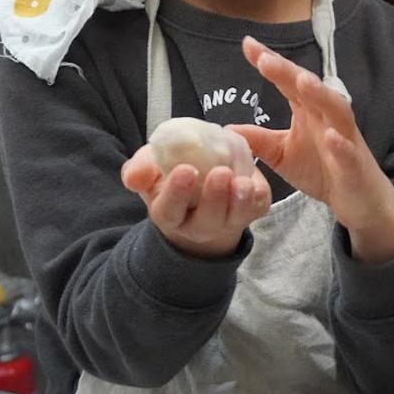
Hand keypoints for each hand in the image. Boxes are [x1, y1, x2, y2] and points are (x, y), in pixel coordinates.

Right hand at [122, 144, 271, 258]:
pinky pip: (257, 210)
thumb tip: (134, 178)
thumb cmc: (171, 176)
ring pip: (234, 218)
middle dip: (214, 197)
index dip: (177, 192)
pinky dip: (259, 198)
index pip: (169, 209)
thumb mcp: (151, 169)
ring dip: (240, 200)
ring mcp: (226, 221)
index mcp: (169, 213)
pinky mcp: (250, 212)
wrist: (199, 190)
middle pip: (206, 220)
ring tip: (242, 180)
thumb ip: (140, 169)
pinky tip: (256, 182)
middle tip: (220, 172)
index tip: (185, 169)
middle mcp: (197, 224)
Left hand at [232, 36, 393, 263]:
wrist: (360, 201)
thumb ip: (259, 139)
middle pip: (309, 89)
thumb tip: (227, 128)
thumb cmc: (324, 171)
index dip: (270, 63)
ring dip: (321, 95)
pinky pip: (349, 153)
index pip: (288, 82)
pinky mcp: (355, 166)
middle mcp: (328, 119)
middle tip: (264, 58)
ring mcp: (345, 140)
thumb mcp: (283, 154)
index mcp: (309, 112)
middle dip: (289, 72)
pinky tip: (332, 137)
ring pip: (336, 110)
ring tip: (302, 82)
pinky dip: (341, 145)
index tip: (248, 44)